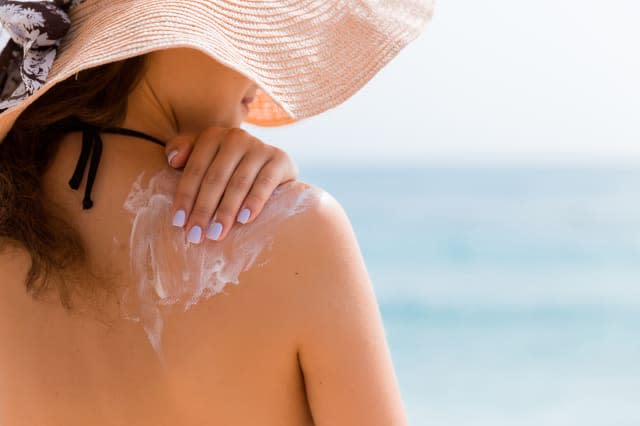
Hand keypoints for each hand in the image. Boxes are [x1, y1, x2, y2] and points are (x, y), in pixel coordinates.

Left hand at [165, 127, 297, 243]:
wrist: (273, 167)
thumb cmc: (229, 168)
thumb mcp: (204, 158)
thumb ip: (183, 152)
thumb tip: (173, 161)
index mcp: (213, 136)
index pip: (195, 170)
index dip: (185, 197)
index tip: (178, 223)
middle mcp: (236, 137)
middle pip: (215, 178)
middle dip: (203, 210)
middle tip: (195, 236)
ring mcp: (259, 147)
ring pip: (238, 184)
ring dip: (225, 212)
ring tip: (216, 234)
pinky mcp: (280, 159)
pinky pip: (265, 184)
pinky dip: (254, 202)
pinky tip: (244, 220)